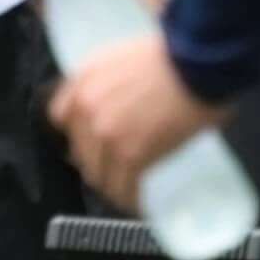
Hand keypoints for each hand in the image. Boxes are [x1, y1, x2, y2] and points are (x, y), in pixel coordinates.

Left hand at [48, 26, 222, 211]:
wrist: (198, 63)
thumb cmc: (173, 54)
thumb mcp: (122, 54)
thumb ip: (107, 77)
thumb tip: (117, 101)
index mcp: (84, 81)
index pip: (62, 118)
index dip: (78, 132)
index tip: (91, 141)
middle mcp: (86, 109)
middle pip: (81, 151)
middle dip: (98, 161)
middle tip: (118, 168)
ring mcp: (106, 134)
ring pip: (99, 175)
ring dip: (112, 185)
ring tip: (129, 190)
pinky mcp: (131, 155)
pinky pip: (123, 188)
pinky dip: (130, 200)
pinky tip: (138, 205)